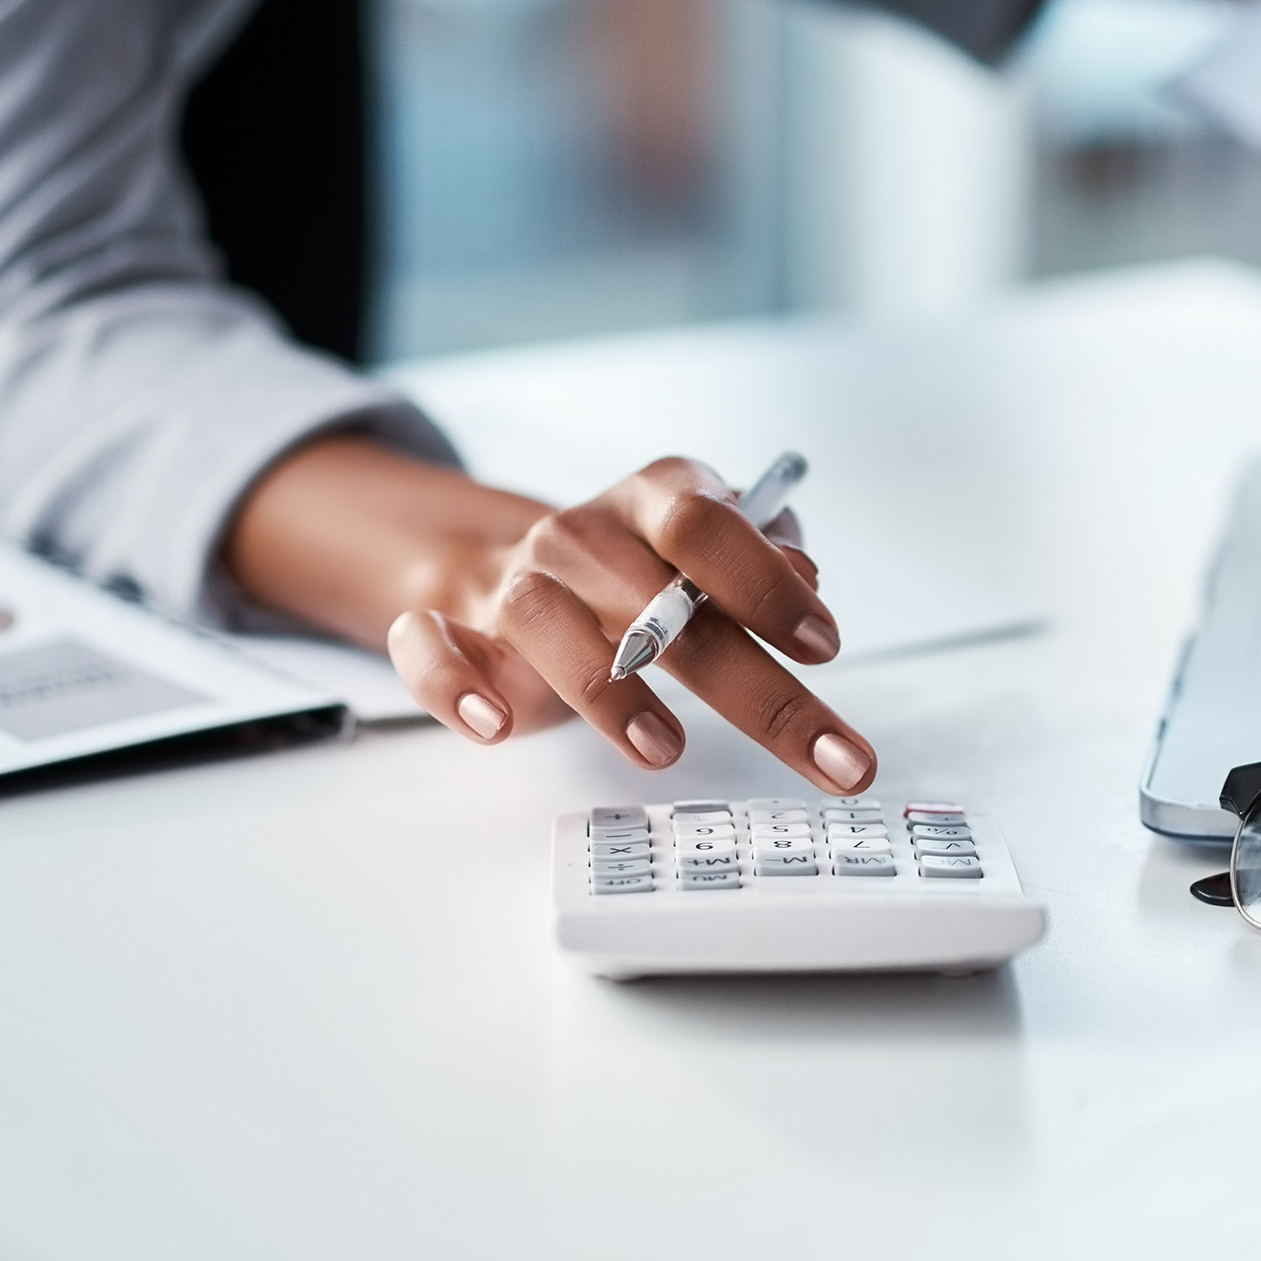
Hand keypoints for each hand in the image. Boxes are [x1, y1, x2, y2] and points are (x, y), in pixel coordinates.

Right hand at [224, 439, 877, 793]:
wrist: (511, 567)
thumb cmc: (641, 575)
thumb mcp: (712, 559)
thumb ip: (763, 564)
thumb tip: (805, 575)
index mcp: (656, 501)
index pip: (706, 526)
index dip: (765, 584)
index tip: (821, 646)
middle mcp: (585, 536)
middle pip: (662, 603)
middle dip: (757, 691)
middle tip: (830, 759)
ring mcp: (515, 584)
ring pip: (548, 622)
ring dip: (610, 692)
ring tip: (667, 750)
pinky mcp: (453, 633)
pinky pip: (429, 648)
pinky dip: (453, 686)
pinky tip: (495, 728)